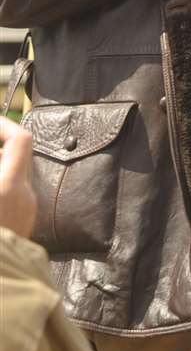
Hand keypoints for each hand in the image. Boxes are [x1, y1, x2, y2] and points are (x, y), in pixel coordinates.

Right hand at [0, 116, 37, 236]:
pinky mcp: (24, 224)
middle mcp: (26, 196)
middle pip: (19, 156)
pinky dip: (0, 184)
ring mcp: (28, 211)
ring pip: (15, 175)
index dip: (2, 126)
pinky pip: (14, 194)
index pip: (21, 140)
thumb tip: (0, 146)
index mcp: (10, 187)